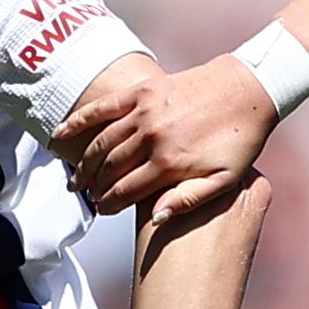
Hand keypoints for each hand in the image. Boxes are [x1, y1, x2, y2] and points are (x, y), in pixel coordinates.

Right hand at [56, 56, 271, 220]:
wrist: (248, 91)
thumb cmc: (239, 140)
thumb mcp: (224, 180)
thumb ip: (189, 199)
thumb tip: (156, 217)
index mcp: (170, 163)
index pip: (125, 191)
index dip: (109, 205)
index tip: (101, 211)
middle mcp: (152, 137)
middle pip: (109, 169)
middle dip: (93, 187)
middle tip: (86, 196)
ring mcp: (144, 112)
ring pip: (102, 143)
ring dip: (86, 163)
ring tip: (78, 178)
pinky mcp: (142, 91)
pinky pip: (103, 109)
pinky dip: (79, 122)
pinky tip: (60, 136)